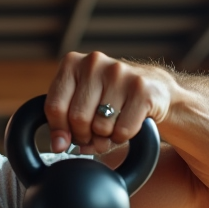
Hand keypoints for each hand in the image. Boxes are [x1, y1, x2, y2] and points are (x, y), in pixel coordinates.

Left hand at [45, 52, 175, 155]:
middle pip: (77, 118)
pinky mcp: (141, 89)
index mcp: (72, 64)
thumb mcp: (80, 102)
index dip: (59, 130)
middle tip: (93, 133)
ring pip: (100, 126)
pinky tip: (126, 124)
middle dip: (84, 135)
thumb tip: (59, 145)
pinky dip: (122, 137)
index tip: (65, 140)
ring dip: (105, 136)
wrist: (154, 88)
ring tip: (111, 125)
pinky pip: (122, 130)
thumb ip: (63, 121)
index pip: (54, 107)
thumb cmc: (110, 98)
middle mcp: (94, 63)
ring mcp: (119, 73)